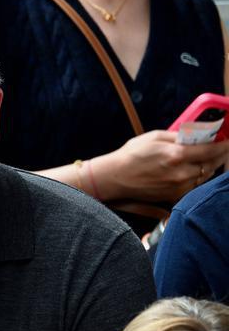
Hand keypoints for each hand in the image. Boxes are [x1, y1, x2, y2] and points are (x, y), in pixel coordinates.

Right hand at [93, 130, 228, 202]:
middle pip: (213, 164)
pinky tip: (193, 170)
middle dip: (219, 154)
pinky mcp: (173, 197)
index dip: (224, 143)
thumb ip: (179, 135)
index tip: (228, 139)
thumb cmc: (130, 155)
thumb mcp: (154, 137)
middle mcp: (180, 173)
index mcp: (176, 155)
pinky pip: (194, 186)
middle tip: (221, 147)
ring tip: (207, 158)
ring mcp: (178, 187)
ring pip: (205, 176)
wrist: (113, 178)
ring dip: (209, 166)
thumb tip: (199, 133)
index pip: (212, 149)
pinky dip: (197, 178)